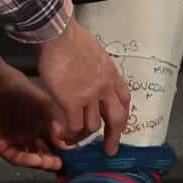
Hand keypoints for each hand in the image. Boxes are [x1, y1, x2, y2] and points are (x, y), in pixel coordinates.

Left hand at [0, 45, 63, 171]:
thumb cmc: (15, 86)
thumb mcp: (41, 100)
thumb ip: (55, 119)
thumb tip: (66, 138)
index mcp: (38, 122)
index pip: (53, 141)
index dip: (62, 149)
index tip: (73, 155)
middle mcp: (27, 133)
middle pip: (42, 152)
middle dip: (52, 159)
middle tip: (62, 163)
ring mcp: (14, 140)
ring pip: (30, 157)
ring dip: (41, 162)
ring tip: (52, 163)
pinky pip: (14, 156)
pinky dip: (26, 160)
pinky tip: (36, 160)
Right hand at [36, 18, 130, 153]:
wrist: (58, 33)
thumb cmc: (70, 36)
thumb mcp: (93, 50)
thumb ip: (94, 66)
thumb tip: (87, 72)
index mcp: (110, 72)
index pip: (124, 98)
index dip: (123, 113)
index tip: (119, 123)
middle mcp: (104, 87)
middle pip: (116, 118)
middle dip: (114, 136)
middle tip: (110, 149)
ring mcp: (90, 96)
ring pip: (93, 126)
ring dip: (83, 135)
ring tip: (72, 138)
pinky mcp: (72, 102)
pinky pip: (75, 127)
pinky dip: (69, 134)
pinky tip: (62, 134)